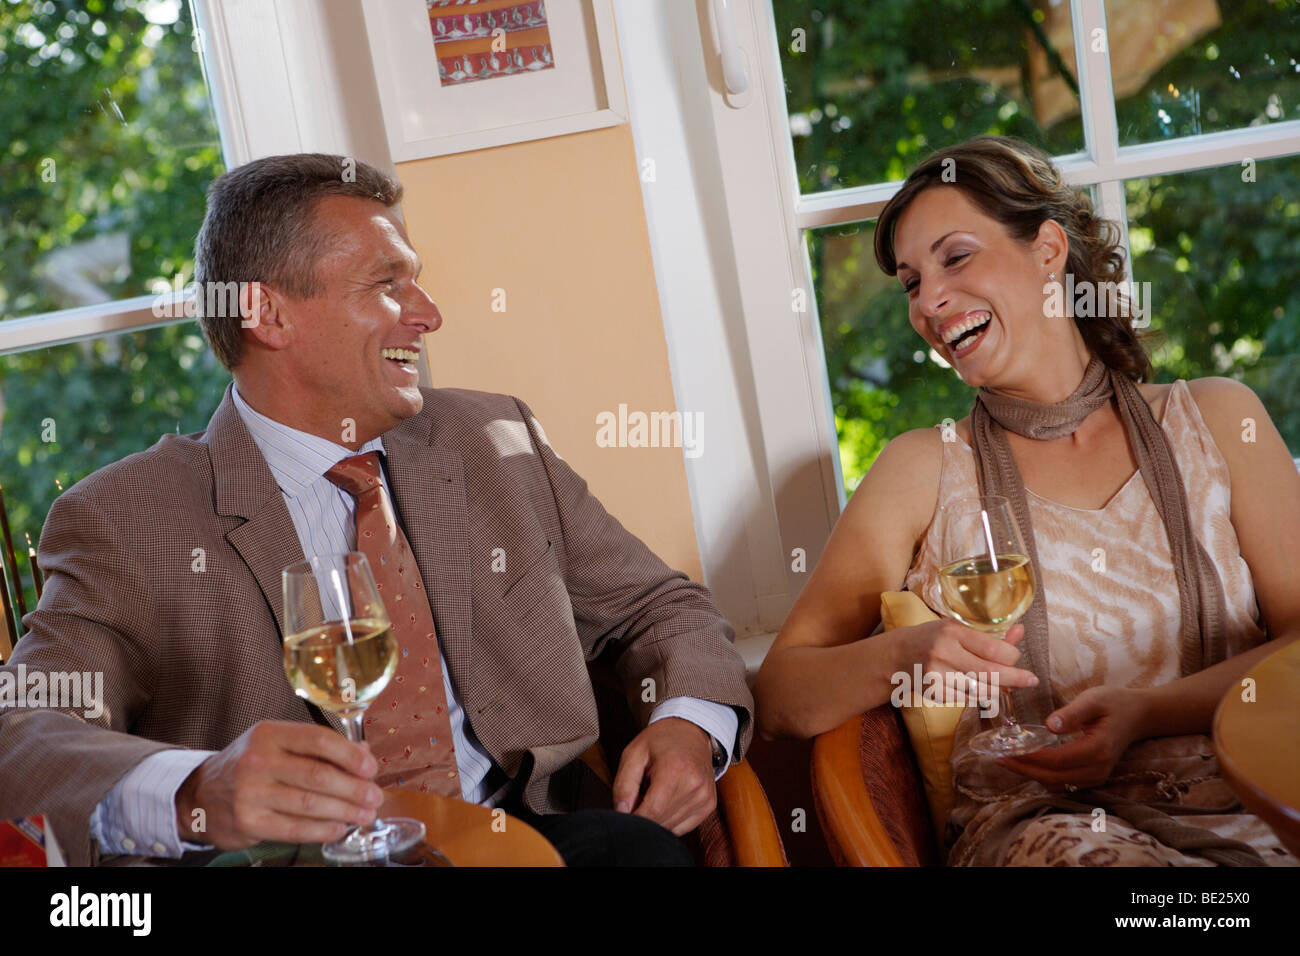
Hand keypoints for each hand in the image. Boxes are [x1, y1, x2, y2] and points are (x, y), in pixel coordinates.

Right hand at [175, 720, 383, 849]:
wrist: (201, 794)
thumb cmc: (250, 766)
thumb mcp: (277, 744)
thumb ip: (318, 748)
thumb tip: (364, 753)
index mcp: (270, 734)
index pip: (319, 740)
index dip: (351, 755)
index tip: (371, 768)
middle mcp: (258, 760)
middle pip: (319, 775)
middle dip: (354, 788)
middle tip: (375, 797)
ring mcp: (251, 792)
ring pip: (310, 804)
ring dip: (345, 811)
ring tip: (364, 815)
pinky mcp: (249, 821)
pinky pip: (295, 828)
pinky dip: (323, 830)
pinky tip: (339, 828)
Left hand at [611, 717, 716, 835]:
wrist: (691, 731)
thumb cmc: (661, 740)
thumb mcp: (634, 753)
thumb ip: (623, 785)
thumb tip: (622, 813)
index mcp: (675, 770)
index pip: (652, 812)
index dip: (634, 818)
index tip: (625, 811)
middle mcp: (695, 786)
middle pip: (661, 822)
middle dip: (644, 817)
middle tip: (638, 797)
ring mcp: (705, 797)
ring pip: (671, 828)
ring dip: (657, 819)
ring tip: (654, 795)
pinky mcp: (708, 805)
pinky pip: (682, 827)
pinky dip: (669, 820)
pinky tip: (666, 800)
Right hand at [898, 619, 1038, 698]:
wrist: (896, 656)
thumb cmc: (931, 638)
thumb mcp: (957, 628)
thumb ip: (988, 634)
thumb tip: (1020, 632)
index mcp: (951, 632)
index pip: (994, 648)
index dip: (1012, 656)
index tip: (1017, 657)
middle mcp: (943, 653)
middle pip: (991, 673)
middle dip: (1016, 678)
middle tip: (1031, 680)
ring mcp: (937, 676)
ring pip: (982, 690)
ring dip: (998, 688)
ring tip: (1005, 684)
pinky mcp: (934, 693)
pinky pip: (968, 699)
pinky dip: (978, 695)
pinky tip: (978, 687)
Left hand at [996, 685, 1148, 790]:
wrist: (1138, 715)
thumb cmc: (1114, 703)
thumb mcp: (1093, 699)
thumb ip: (1072, 713)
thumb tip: (1050, 725)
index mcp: (1098, 750)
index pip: (1056, 761)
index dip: (1029, 758)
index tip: (1006, 751)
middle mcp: (1098, 769)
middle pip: (1053, 777)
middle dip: (1023, 769)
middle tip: (998, 758)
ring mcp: (1096, 776)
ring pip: (1057, 783)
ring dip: (1031, 775)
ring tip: (1007, 760)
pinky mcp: (1092, 777)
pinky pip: (1063, 782)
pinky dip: (1043, 775)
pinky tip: (1026, 763)